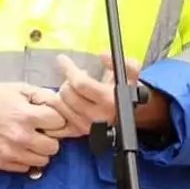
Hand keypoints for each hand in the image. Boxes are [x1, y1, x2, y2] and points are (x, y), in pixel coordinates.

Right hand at [0, 83, 65, 172]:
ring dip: (39, 150)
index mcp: (27, 116)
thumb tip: (60, 104)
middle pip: (54, 147)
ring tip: (29, 138)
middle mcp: (21, 137)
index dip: (55, 118)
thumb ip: (42, 95)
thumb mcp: (18, 88)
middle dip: (50, 137)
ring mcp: (11, 153)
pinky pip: (26, 168)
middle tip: (39, 129)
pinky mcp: (1, 164)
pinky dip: (26, 159)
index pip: (59, 123)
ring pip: (43, 161)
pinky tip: (18, 147)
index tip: (46, 116)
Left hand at [45, 53, 169, 137]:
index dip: (69, 70)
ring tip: (73, 88)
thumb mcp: (131, 74)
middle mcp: (97, 116)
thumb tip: (103, 55)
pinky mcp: (78, 132)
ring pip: (60, 105)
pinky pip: (59, 118)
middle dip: (68, 81)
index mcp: (110, 101)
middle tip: (76, 77)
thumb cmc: (127, 92)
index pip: (81, 84)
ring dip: (62, 93)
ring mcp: (85, 126)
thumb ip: (119, 62)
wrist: (129, 116)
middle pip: (67, 94)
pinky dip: (58, 107)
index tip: (62, 59)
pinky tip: (64, 100)